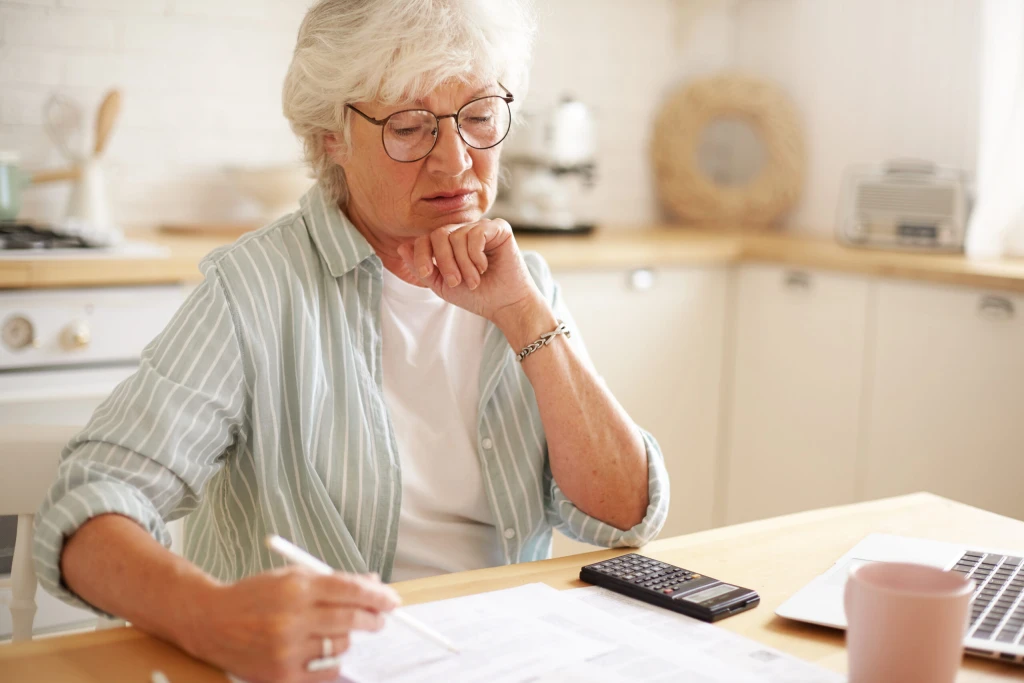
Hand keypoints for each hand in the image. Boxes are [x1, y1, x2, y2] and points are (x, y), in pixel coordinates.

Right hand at [179, 567, 399, 682]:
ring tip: (335, 631)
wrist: (211, 622)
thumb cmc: (256, 596)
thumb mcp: (293, 576)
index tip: (393, 600)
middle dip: (373, 618)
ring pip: (340, 646)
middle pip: (350, 619)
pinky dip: (332, 662)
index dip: (377, 596)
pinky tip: (323, 651)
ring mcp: (286, 650)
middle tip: (380, 618)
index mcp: (296, 587)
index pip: (349, 590)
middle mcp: (291, 618)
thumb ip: (333, 581)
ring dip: (347, 638)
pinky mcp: (281, 675)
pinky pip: (326, 672)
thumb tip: (373, 585)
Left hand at [395, 218, 547, 326]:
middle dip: (444, 260)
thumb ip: (422, 268)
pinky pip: (476, 233)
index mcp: (449, 244)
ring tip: (475, 280)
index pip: (426, 238)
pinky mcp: (499, 228)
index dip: (422, 254)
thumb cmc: (476, 296)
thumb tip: (402, 247)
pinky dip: (476, 254)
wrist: (504, 304)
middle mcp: (464, 232)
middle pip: (440, 233)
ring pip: (458, 235)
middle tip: (456, 282)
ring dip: (464, 263)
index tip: (427, 273)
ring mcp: (481, 228)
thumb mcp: (441, 285)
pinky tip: (484, 267)